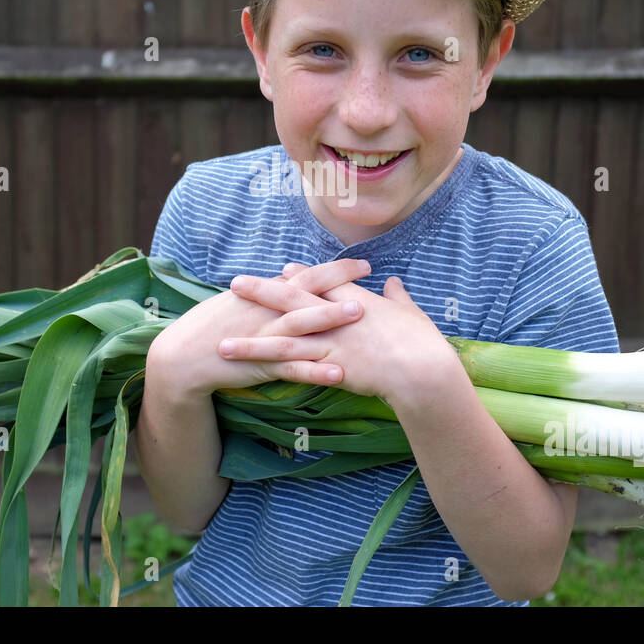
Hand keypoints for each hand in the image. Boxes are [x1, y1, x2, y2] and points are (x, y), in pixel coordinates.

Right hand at [147, 259, 372, 399]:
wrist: (183, 356)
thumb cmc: (213, 326)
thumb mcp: (242, 303)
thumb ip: (270, 294)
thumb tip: (294, 282)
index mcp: (265, 295)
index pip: (304, 276)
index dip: (334, 270)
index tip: (363, 264)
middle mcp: (267, 311)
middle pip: (306, 291)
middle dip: (338, 282)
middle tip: (368, 273)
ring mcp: (265, 337)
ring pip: (302, 325)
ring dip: (330, 318)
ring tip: (360, 313)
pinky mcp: (261, 365)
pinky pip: (292, 368)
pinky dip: (315, 371)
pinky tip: (339, 375)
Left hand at [218, 263, 461, 403]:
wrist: (423, 368)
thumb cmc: (422, 341)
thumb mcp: (411, 312)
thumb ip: (398, 297)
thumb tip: (394, 284)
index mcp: (356, 299)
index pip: (322, 281)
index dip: (300, 275)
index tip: (283, 269)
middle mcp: (336, 316)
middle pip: (292, 298)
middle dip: (261, 292)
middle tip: (234, 284)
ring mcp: (330, 342)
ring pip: (282, 338)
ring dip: (250, 340)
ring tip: (221, 341)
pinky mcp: (329, 367)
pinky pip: (293, 368)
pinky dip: (269, 369)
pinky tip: (250, 374)